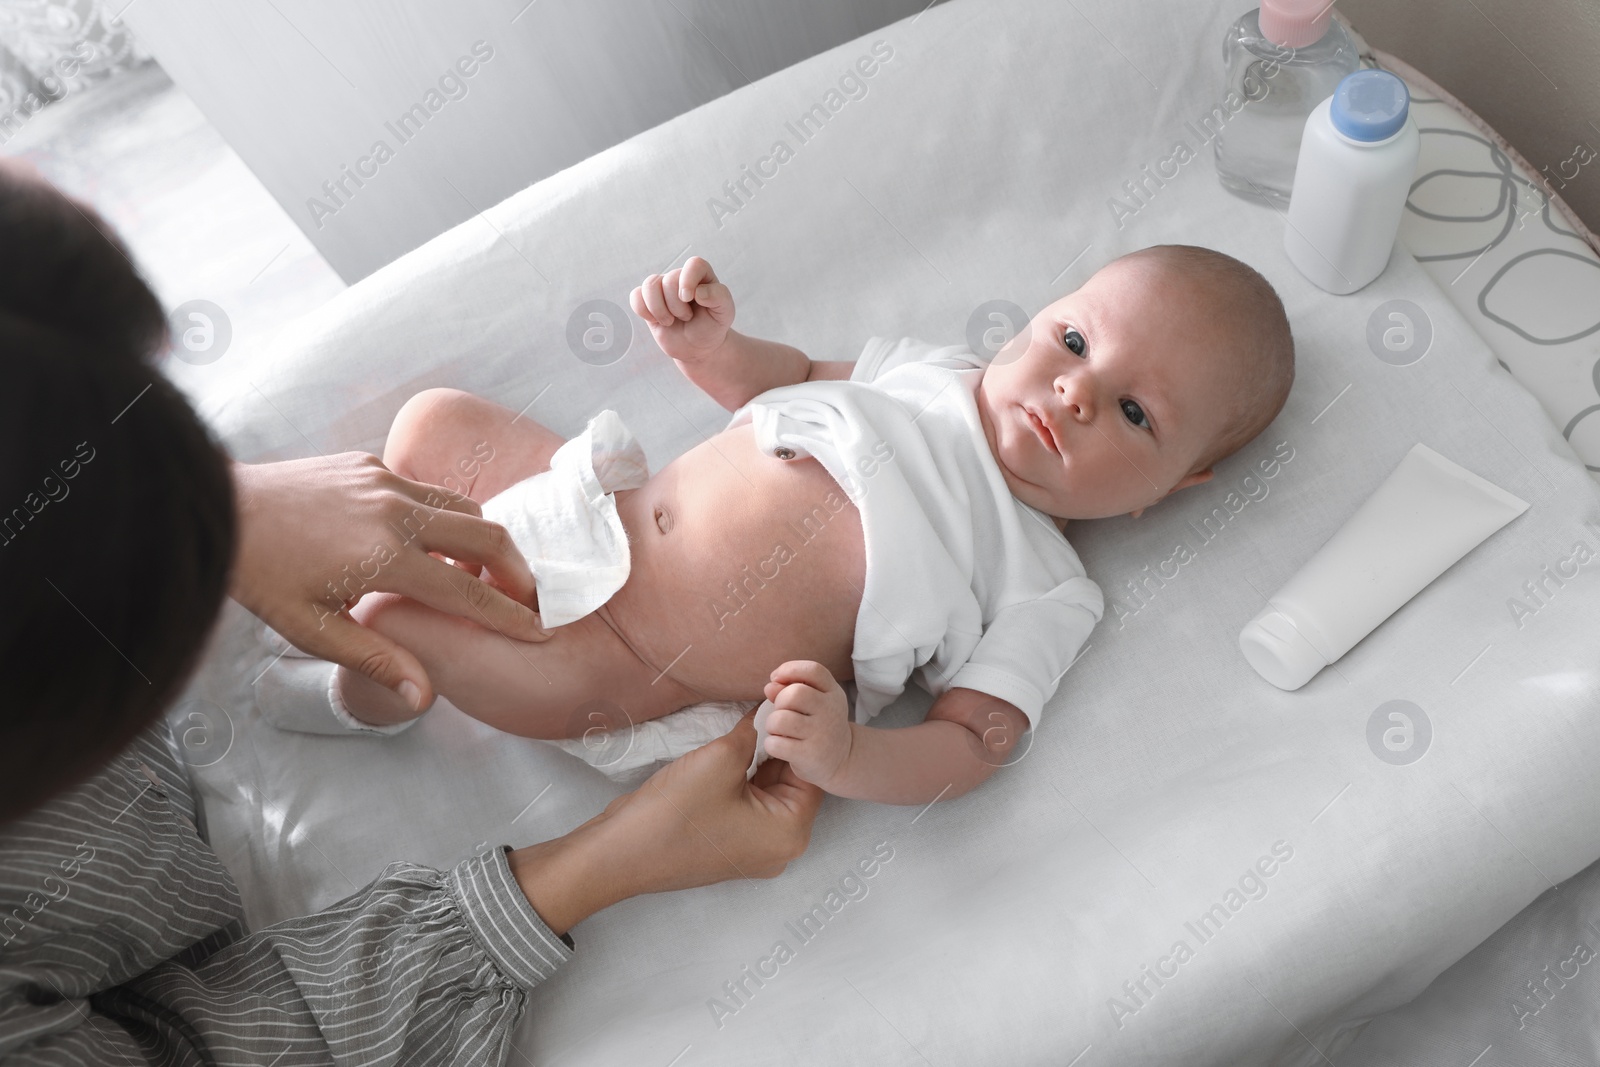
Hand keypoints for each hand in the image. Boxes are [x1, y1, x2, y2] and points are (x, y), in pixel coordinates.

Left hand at [231, 453, 547, 710]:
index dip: (510, 616)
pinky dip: (444, 518)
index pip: (469, 592)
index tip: (539, 630)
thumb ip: (375, 659)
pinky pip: (427, 491)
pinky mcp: (372, 464)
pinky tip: (427, 543)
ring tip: (478, 574)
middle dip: (518, 569)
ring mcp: (385, 481)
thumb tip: (423, 697)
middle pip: (487, 536)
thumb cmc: (262, 577)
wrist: (220, 509)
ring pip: (463, 508)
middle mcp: (395, 512)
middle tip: (527, 597)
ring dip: (483, 541)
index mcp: (384, 558)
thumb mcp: (313, 630)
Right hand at [510, 711, 823, 933]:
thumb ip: (754, 731)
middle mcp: (780, 848)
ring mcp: (753, 851)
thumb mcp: (722, 758)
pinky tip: (732, 750)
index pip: (810, 773)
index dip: (797, 734)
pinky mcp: (730, 846)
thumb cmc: (675, 811)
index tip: (786, 705)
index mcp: (790, 833)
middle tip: (766, 707)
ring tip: (748, 724)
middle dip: (778, 746)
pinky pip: (748, 806)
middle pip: (791, 784)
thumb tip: (768, 710)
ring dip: (758, 761)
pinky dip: (743, 779)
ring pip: (767, 793)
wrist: (621, 852)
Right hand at [629, 256, 734, 363]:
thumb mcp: (725, 313)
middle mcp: (680, 277)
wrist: (697, 347)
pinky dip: (643, 310)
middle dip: (676, 306)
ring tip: (670, 321)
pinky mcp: (647, 300)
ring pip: (649, 285)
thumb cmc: (712, 326)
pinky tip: (655, 320)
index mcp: (702, 276)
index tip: (689, 299)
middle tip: (686, 317)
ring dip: (659, 309)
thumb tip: (699, 291)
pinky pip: (636, 296)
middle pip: (669, 280)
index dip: (688, 280)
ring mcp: (662, 288)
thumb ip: (719, 297)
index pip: (694, 264)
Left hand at [760, 660, 852, 789]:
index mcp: (833, 693)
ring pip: (781, 719)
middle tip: (781, 712)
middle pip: (795, 694)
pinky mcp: (811, 755)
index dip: (789, 669)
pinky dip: (771, 744)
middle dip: (779, 701)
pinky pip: (776, 744)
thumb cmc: (819, 726)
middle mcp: (831, 711)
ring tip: (778, 731)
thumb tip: (770, 686)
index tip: (775, 678)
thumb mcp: (813, 704)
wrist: (842, 760)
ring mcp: (822, 734)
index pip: (813, 670)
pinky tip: (780, 746)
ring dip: (772, 725)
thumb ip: (790, 690)